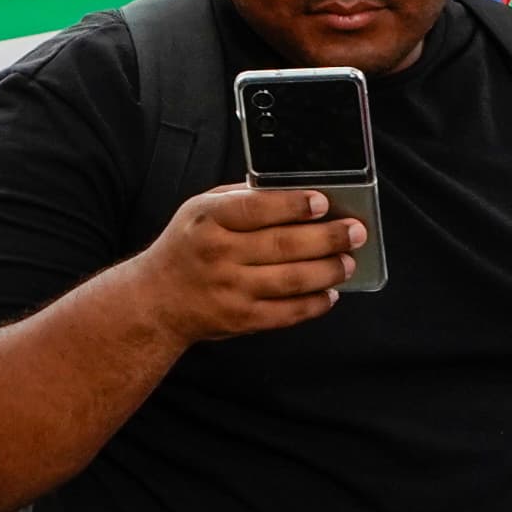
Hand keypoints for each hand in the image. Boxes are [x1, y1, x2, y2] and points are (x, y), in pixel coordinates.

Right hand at [133, 181, 360, 343]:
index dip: (292, 205)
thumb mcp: (199, 211)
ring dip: (328, 270)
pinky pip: (288, 312)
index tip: (322, 201)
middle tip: (355, 231)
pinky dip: (315, 303)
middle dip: (327, 237)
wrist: (156, 300)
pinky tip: (330, 292)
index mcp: (207, 220)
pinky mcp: (241, 319)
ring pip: (292, 279)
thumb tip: (295, 192)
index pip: (255, 208)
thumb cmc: (186, 246)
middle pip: (283, 244)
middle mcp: (218, 254)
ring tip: (348, 261)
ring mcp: (230, 289)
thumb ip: (241, 198)